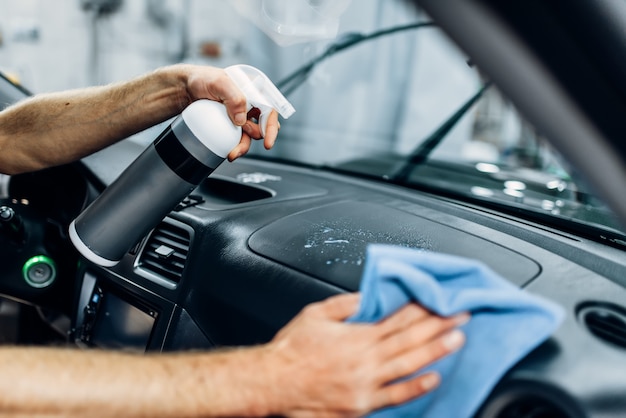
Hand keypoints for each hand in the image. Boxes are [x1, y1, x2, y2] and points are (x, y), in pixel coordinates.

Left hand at [182, 65, 279, 160]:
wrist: (184, 89)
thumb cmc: (202, 79)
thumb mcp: (219, 83)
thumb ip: (234, 98)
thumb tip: (242, 120)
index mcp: (254, 90)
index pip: (270, 109)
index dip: (271, 127)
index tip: (267, 142)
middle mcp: (250, 104)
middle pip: (263, 125)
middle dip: (256, 136)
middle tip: (244, 133)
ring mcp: (240, 115)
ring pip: (249, 135)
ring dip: (244, 146)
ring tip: (233, 152)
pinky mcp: (230, 124)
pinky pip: (237, 138)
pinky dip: (235, 146)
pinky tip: (228, 151)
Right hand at [263, 293, 468, 417]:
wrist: (274, 382)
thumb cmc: (292, 350)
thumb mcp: (316, 315)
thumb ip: (346, 305)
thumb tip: (369, 297)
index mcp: (357, 336)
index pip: (398, 318)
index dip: (422, 309)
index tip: (440, 300)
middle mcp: (366, 359)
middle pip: (410, 339)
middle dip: (438, 325)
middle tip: (460, 315)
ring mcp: (366, 383)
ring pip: (409, 364)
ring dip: (436, 351)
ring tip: (457, 339)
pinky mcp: (362, 404)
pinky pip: (396, 396)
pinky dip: (416, 387)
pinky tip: (434, 378)